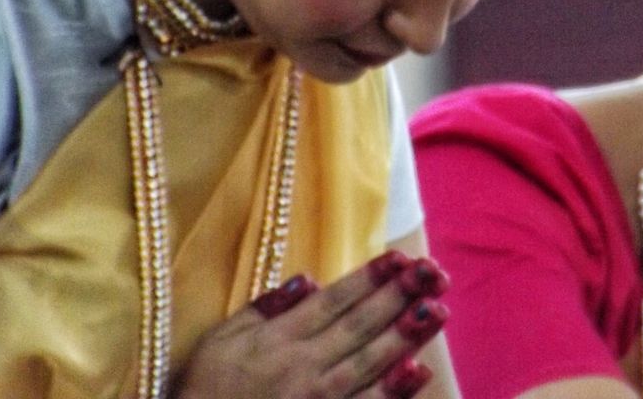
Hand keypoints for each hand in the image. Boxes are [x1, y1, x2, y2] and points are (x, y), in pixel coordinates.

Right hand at [173, 252, 450, 398]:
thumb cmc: (203, 391)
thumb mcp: (217, 342)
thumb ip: (261, 309)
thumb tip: (307, 280)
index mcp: (278, 340)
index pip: (333, 301)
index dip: (370, 277)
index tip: (400, 257)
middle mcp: (302, 366)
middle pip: (359, 325)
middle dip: (399, 295)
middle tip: (434, 272)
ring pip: (370, 362)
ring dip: (406, 335)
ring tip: (438, 309)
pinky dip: (393, 391)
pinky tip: (419, 370)